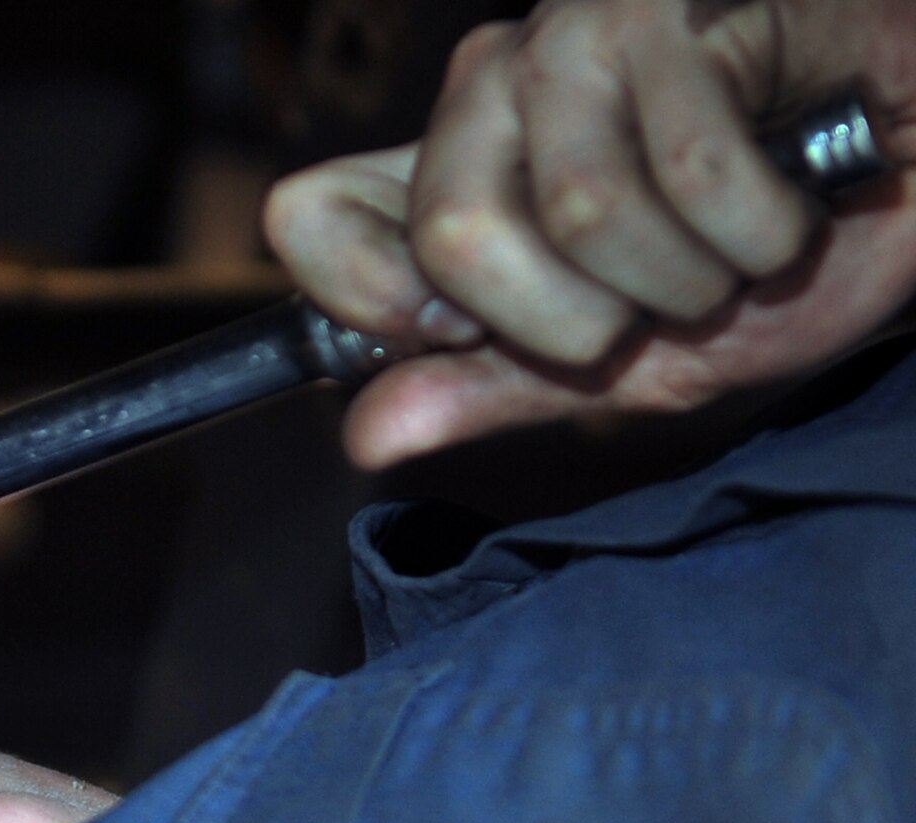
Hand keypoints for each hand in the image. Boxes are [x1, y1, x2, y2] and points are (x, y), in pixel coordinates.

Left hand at [264, 0, 915, 468]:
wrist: (915, 190)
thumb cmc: (769, 260)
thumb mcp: (621, 365)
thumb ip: (490, 390)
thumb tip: (365, 435)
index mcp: (455, 171)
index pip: (311, 217)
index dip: (372, 297)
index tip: (472, 334)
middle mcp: (494, 87)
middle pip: (452, 239)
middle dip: (575, 321)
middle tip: (648, 305)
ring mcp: (579, 32)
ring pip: (579, 212)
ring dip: (686, 278)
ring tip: (729, 250)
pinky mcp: (678, 3)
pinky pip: (689, 174)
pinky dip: (760, 231)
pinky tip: (783, 201)